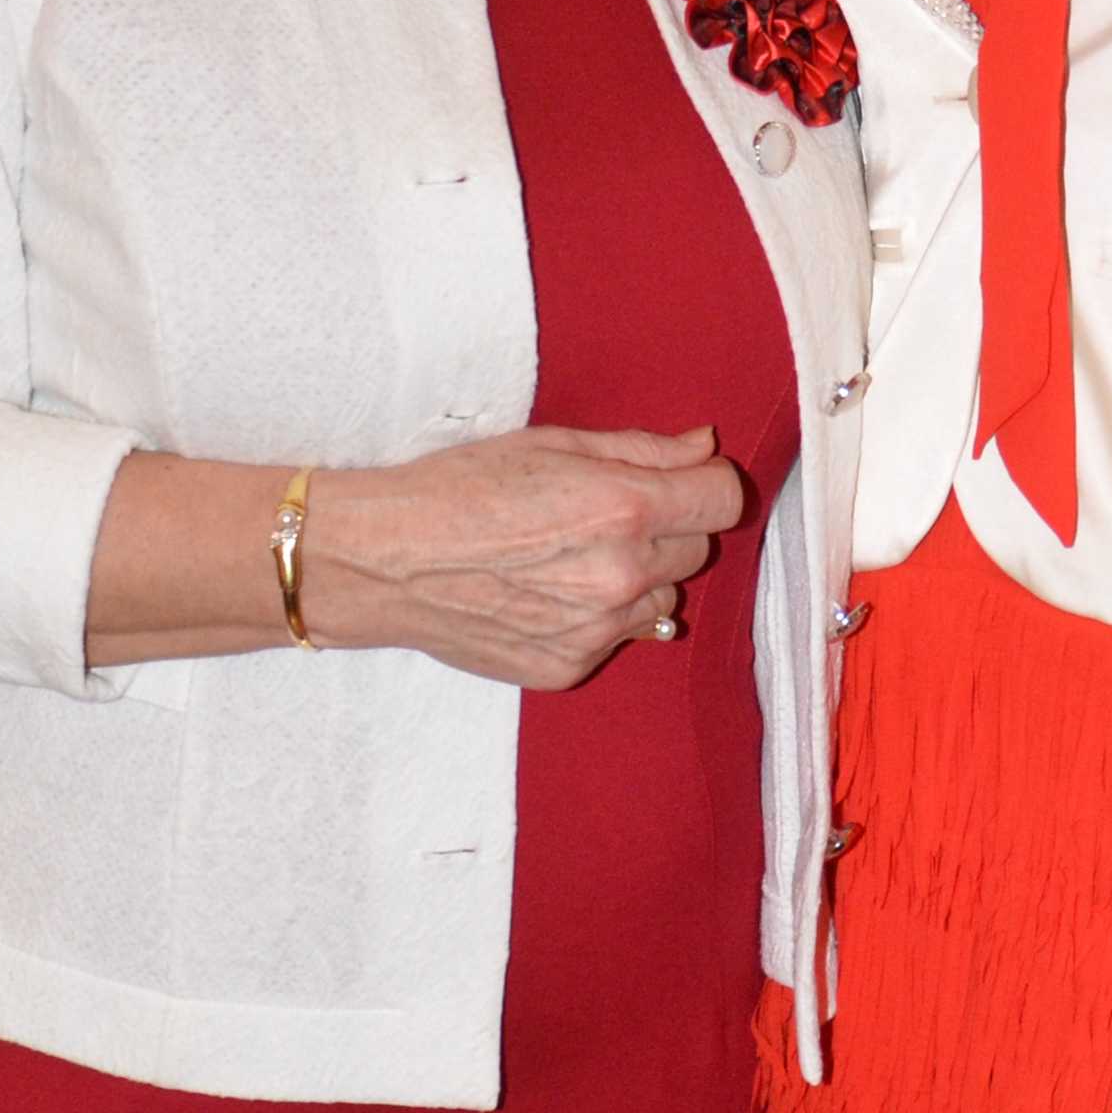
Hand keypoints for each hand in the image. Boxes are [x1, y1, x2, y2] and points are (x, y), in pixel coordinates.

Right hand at [304, 424, 744, 683]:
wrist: (386, 559)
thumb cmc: (459, 489)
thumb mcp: (553, 445)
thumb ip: (641, 449)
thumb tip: (704, 447)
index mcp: (623, 507)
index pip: (724, 499)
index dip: (705, 484)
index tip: (683, 482)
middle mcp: (620, 574)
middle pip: (697, 550)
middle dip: (665, 529)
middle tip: (601, 517)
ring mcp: (598, 629)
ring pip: (661, 599)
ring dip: (635, 579)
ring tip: (567, 560)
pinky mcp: (570, 667)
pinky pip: (618, 638)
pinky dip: (596, 618)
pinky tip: (543, 596)